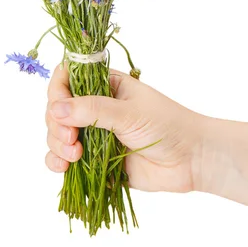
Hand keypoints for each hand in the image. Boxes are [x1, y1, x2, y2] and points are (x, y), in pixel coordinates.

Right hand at [44, 62, 203, 191]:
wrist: (191, 159)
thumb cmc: (168, 125)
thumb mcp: (130, 113)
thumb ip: (92, 110)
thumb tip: (56, 109)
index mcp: (107, 86)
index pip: (69, 78)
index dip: (57, 91)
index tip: (58, 107)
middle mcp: (98, 107)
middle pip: (58, 109)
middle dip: (57, 124)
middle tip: (71, 138)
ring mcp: (96, 135)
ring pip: (59, 135)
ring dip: (57, 145)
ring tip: (74, 156)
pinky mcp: (96, 160)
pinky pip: (67, 160)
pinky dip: (58, 163)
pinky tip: (64, 168)